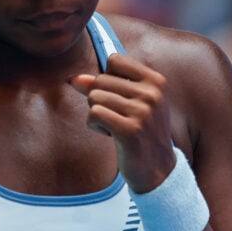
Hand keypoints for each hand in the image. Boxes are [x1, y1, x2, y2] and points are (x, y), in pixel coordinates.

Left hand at [69, 53, 176, 192]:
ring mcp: (142, 112)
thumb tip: (73, 78)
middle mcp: (152, 94)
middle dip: (100, 99)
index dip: (107, 79)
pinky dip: (95, 125)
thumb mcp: (129, 103)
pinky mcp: (130, 130)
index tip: (120, 98)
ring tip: (115, 126)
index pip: (114, 60)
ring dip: (97, 114)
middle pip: (101, 80)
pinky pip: (94, 114)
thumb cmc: (141, 131)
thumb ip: (102, 86)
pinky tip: (111, 135)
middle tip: (118, 117)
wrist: (158, 169)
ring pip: (94, 97)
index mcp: (156, 81)